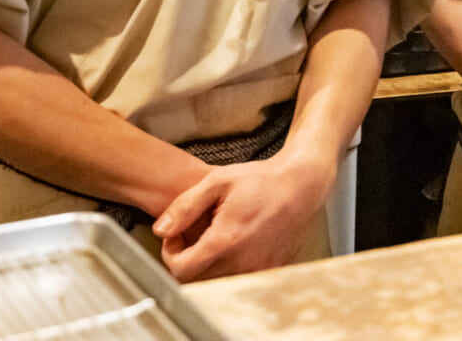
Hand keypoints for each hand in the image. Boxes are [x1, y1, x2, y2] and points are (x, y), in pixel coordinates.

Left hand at [153, 151, 334, 282]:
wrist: (300, 186)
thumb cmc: (260, 180)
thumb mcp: (217, 182)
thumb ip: (185, 206)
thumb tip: (161, 229)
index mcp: (225, 241)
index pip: (180, 270)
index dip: (169, 253)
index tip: (175, 236)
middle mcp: (241, 262)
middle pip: (195, 280)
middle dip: (185, 260)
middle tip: (190, 236)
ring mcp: (256, 270)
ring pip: (214, 282)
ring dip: (205, 265)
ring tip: (211, 238)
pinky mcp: (267, 271)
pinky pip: (236, 279)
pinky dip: (226, 267)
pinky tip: (231, 244)